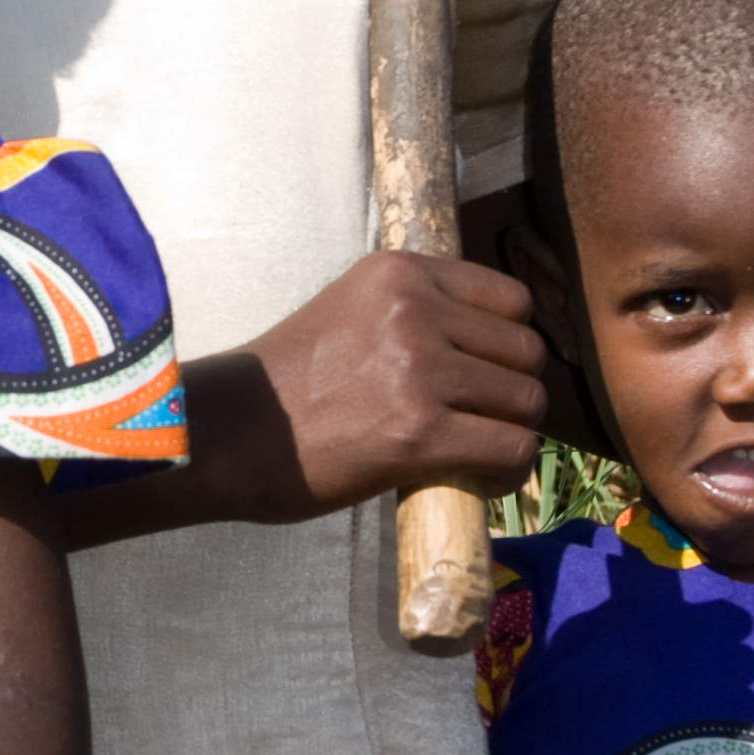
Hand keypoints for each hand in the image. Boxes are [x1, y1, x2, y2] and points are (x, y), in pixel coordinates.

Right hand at [219, 251, 549, 521]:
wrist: (225, 435)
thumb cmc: (284, 386)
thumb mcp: (350, 311)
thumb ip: (415, 314)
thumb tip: (489, 351)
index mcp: (399, 272)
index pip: (511, 300)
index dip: (509, 345)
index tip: (488, 378)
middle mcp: (414, 309)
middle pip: (526, 351)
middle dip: (513, 393)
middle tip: (481, 424)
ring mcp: (419, 368)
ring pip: (528, 401)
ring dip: (512, 434)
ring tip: (477, 455)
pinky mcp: (419, 431)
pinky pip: (512, 448)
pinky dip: (506, 473)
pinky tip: (479, 482)